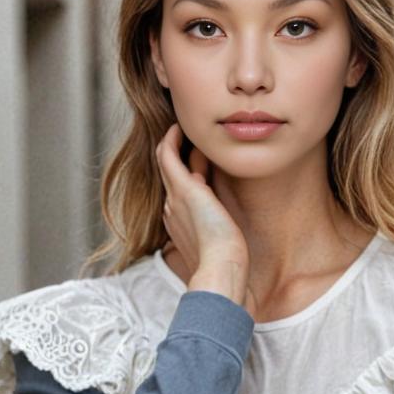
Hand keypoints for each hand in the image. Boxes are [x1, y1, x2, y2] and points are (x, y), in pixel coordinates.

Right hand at [155, 123, 249, 276]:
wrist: (221, 266)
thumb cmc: (226, 261)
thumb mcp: (221, 244)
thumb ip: (218, 231)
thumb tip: (226, 224)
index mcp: (180, 224)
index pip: (181, 192)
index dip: (191, 174)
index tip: (203, 164)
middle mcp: (172, 209)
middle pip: (172, 174)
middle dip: (180, 156)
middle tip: (191, 138)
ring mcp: (173, 197)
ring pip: (167, 162)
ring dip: (175, 144)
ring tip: (184, 128)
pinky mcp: (182, 187)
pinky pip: (167, 154)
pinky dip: (170, 139)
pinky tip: (178, 127)